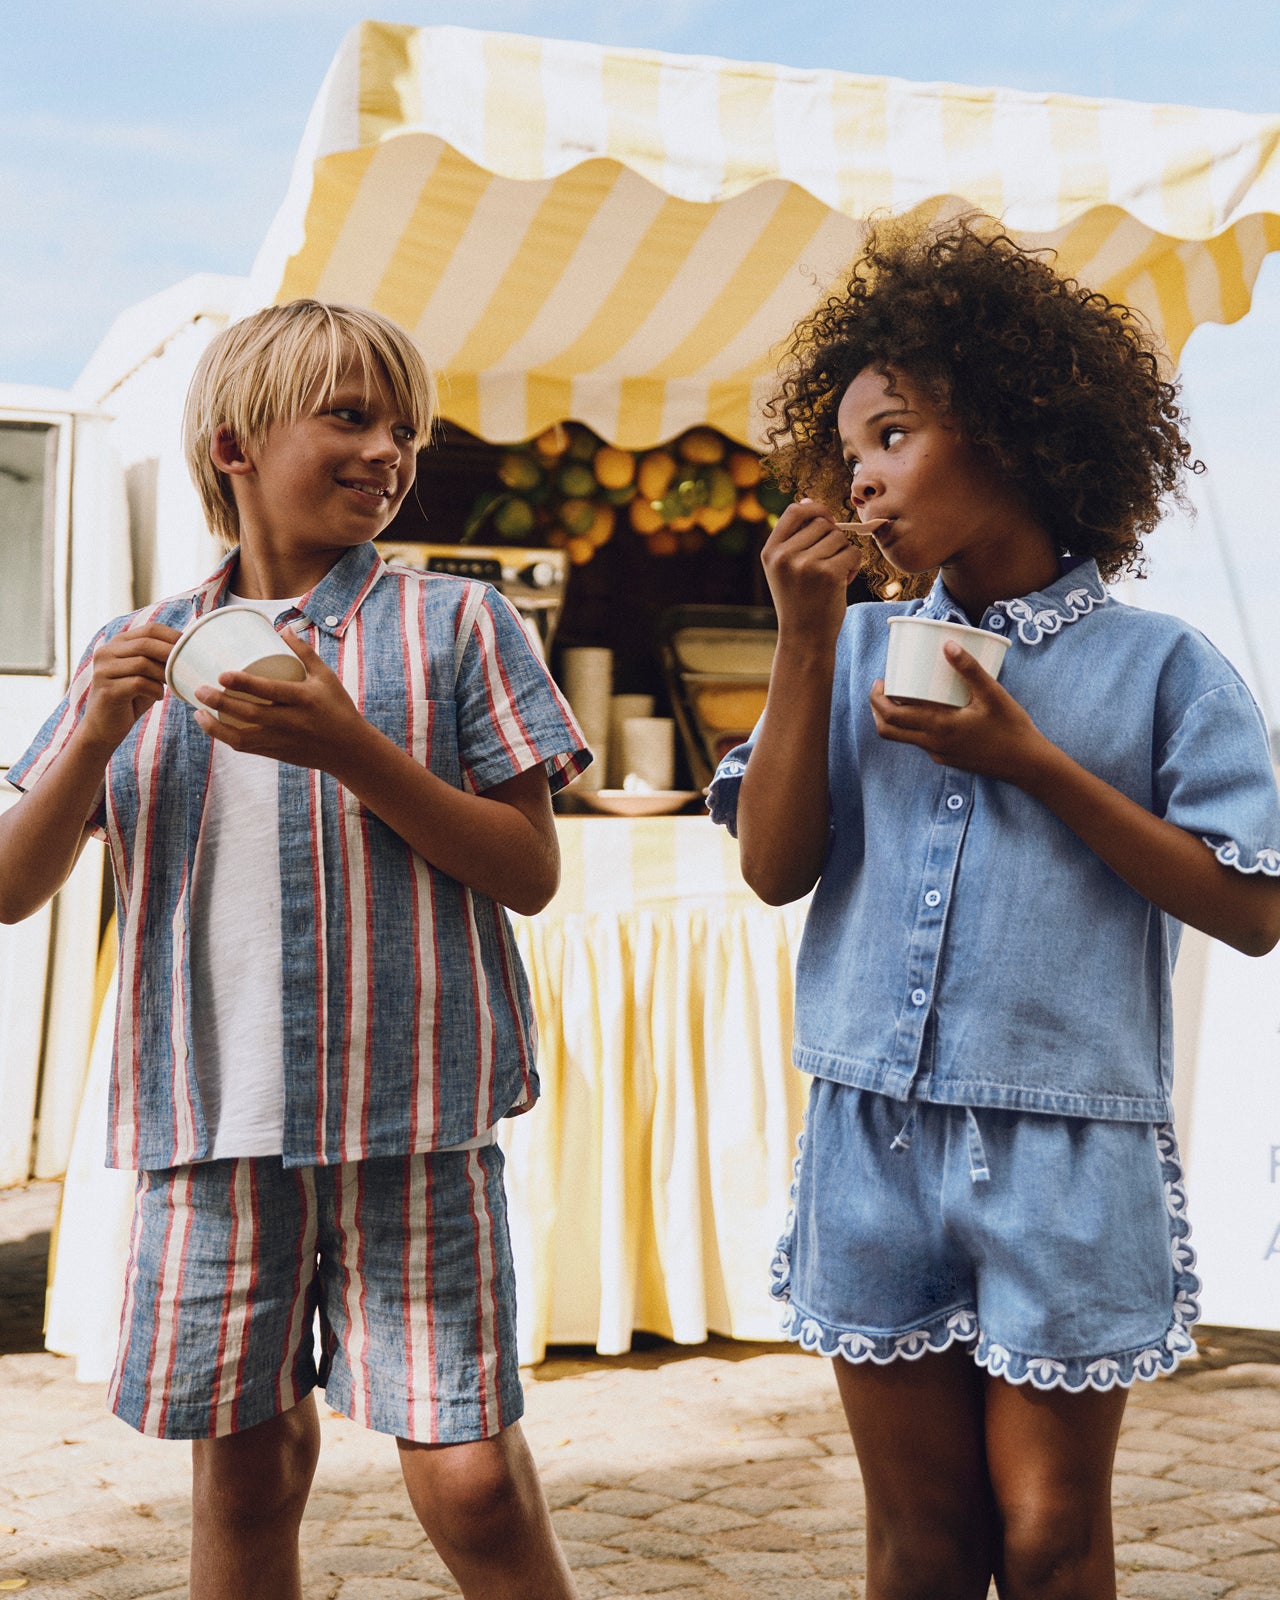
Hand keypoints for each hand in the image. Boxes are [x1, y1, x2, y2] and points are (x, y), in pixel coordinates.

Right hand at [80, 622, 181, 751]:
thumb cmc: (130, 698)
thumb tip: (189, 649)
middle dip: (171, 654)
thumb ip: (158, 659)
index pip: (150, 629)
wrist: (104, 727)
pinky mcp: (107, 689)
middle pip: (146, 643)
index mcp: (117, 643)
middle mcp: (106, 652)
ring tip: (172, 685)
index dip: (174, 636)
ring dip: (164, 675)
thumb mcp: (146, 674)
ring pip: (142, 663)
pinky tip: (159, 697)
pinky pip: (138, 683)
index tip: (192, 648)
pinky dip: (155, 690)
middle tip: (188, 666)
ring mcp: (103, 670)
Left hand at [193, 629, 367, 774]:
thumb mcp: (326, 677)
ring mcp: (282, 740)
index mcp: (304, 699)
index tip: (222, 674)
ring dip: (216, 726)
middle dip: (221, 703)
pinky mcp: (276, 753)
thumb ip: (304, 653)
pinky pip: (246, 747)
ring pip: (242, 738)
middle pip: (249, 714)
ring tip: (198, 712)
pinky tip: (213, 726)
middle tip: (200, 690)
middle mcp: (291, 721)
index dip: (244, 684)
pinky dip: (225, 737)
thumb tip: (282, 628)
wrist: (349, 750)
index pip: (270, 691)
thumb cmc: (338, 707)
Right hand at [761, 499, 883, 647]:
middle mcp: (784, 555)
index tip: (827, 521)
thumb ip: (795, 536)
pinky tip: (843, 581)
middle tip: (829, 562)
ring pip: (840, 537)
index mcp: (770, 551)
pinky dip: (854, 565)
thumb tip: (809, 501)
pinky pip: (852, 552)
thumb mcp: (785, 567)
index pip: (795, 511)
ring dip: (844, 553)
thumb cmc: (799, 600)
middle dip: (833, 539)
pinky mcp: (828, 574)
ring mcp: (805, 564)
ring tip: (834, 575)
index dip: (815, 510)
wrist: (804, 637)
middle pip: (822, 523)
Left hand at [869, 641, 1047, 784]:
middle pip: (888, 730)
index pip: (891, 716)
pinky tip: (928, 710)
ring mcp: (938, 754)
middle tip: (883, 687)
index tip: (880, 681)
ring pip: (903, 738)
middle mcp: (933, 743)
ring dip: (894, 719)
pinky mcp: (946, 759)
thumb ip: (970, 669)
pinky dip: (913, 726)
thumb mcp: (992, 694)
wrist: (1026, 765)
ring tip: (901, 696)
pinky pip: (920, 742)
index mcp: (939, 726)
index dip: (877, 699)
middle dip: (878, 708)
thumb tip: (948, 644)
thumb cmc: (1012, 728)